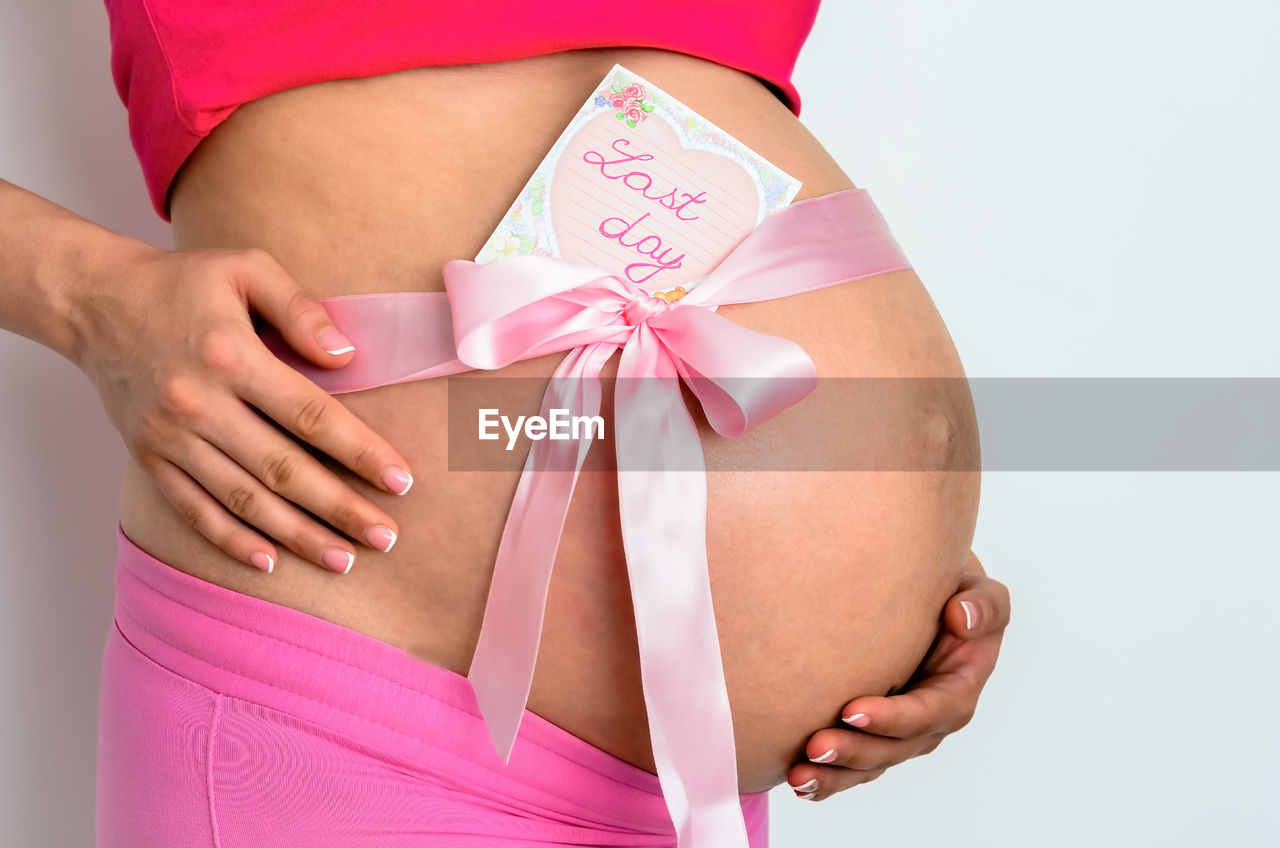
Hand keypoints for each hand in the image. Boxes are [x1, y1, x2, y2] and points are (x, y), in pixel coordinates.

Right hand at [73, 244, 414, 573]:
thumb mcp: (246, 267)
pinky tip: (270, 562)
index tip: (400, 481)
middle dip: (340, 508)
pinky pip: (194, 509)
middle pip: (282, 469)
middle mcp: (198, 403)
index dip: (359, 452)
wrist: (93, 300)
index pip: (309, 414)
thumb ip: (300, 308)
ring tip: (342, 559)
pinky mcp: (149, 458)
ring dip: (296, 535)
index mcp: (230, 355)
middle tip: (387, 537)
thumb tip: (348, 356)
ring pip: (243, 499)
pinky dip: (232, 541)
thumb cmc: (183, 283)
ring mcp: (170, 437)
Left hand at [786, 550, 1009, 800]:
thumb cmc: (953, 596)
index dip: (894, 717)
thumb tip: (961, 617)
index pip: (928, 711)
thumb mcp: (979, 593)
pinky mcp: (872, 735)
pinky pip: (851, 765)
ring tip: (798, 774)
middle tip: (816, 746)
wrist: (925, 604)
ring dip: (835, 774)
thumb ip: (983, 606)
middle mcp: (929, 721)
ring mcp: (899, 733)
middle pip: (893, 748)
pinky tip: (795, 779)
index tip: (852, 710)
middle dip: (855, 751)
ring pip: (869, 764)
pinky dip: (826, 777)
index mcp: (957, 690)